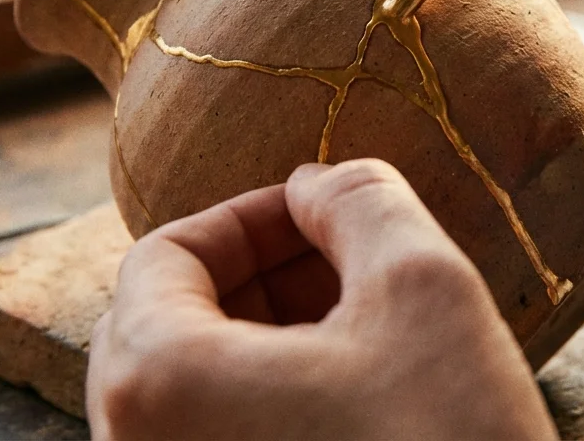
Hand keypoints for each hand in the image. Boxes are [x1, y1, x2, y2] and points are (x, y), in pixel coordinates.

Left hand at [86, 159, 557, 440]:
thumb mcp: (426, 289)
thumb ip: (362, 201)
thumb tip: (321, 181)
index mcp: (158, 384)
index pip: (164, 253)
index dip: (252, 213)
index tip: (326, 209)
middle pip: (166, 323)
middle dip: (260, 275)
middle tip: (346, 260)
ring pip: (191, 391)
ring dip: (269, 337)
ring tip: (362, 325)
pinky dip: (270, 401)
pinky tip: (356, 395)